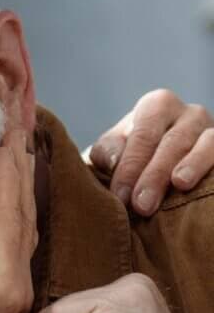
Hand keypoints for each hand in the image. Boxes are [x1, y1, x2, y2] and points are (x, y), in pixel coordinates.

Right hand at [0, 130, 36, 312]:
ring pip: (23, 230)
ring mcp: (11, 293)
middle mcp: (16, 285)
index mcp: (3, 284)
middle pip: (24, 218)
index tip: (0, 140)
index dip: (7, 177)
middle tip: (12, 132)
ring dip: (19, 190)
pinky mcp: (2, 298)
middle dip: (19, 173)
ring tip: (12, 156)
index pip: (11, 217)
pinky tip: (5, 204)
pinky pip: (14, 245)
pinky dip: (12, 214)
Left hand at [89, 89, 213, 215]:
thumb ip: (107, 152)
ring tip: (180, 184)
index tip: (121, 197)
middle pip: (173, 142)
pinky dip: (211, 169)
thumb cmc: (129, 155)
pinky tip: (204, 185)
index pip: (143, 135)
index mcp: (156, 106)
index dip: (131, 167)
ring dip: (192, 166)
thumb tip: (113, 161)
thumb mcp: (112, 149)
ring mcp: (211, 129)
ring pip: (206, 144)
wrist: (154, 159)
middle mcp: (188, 113)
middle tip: (142, 205)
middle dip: (156, 175)